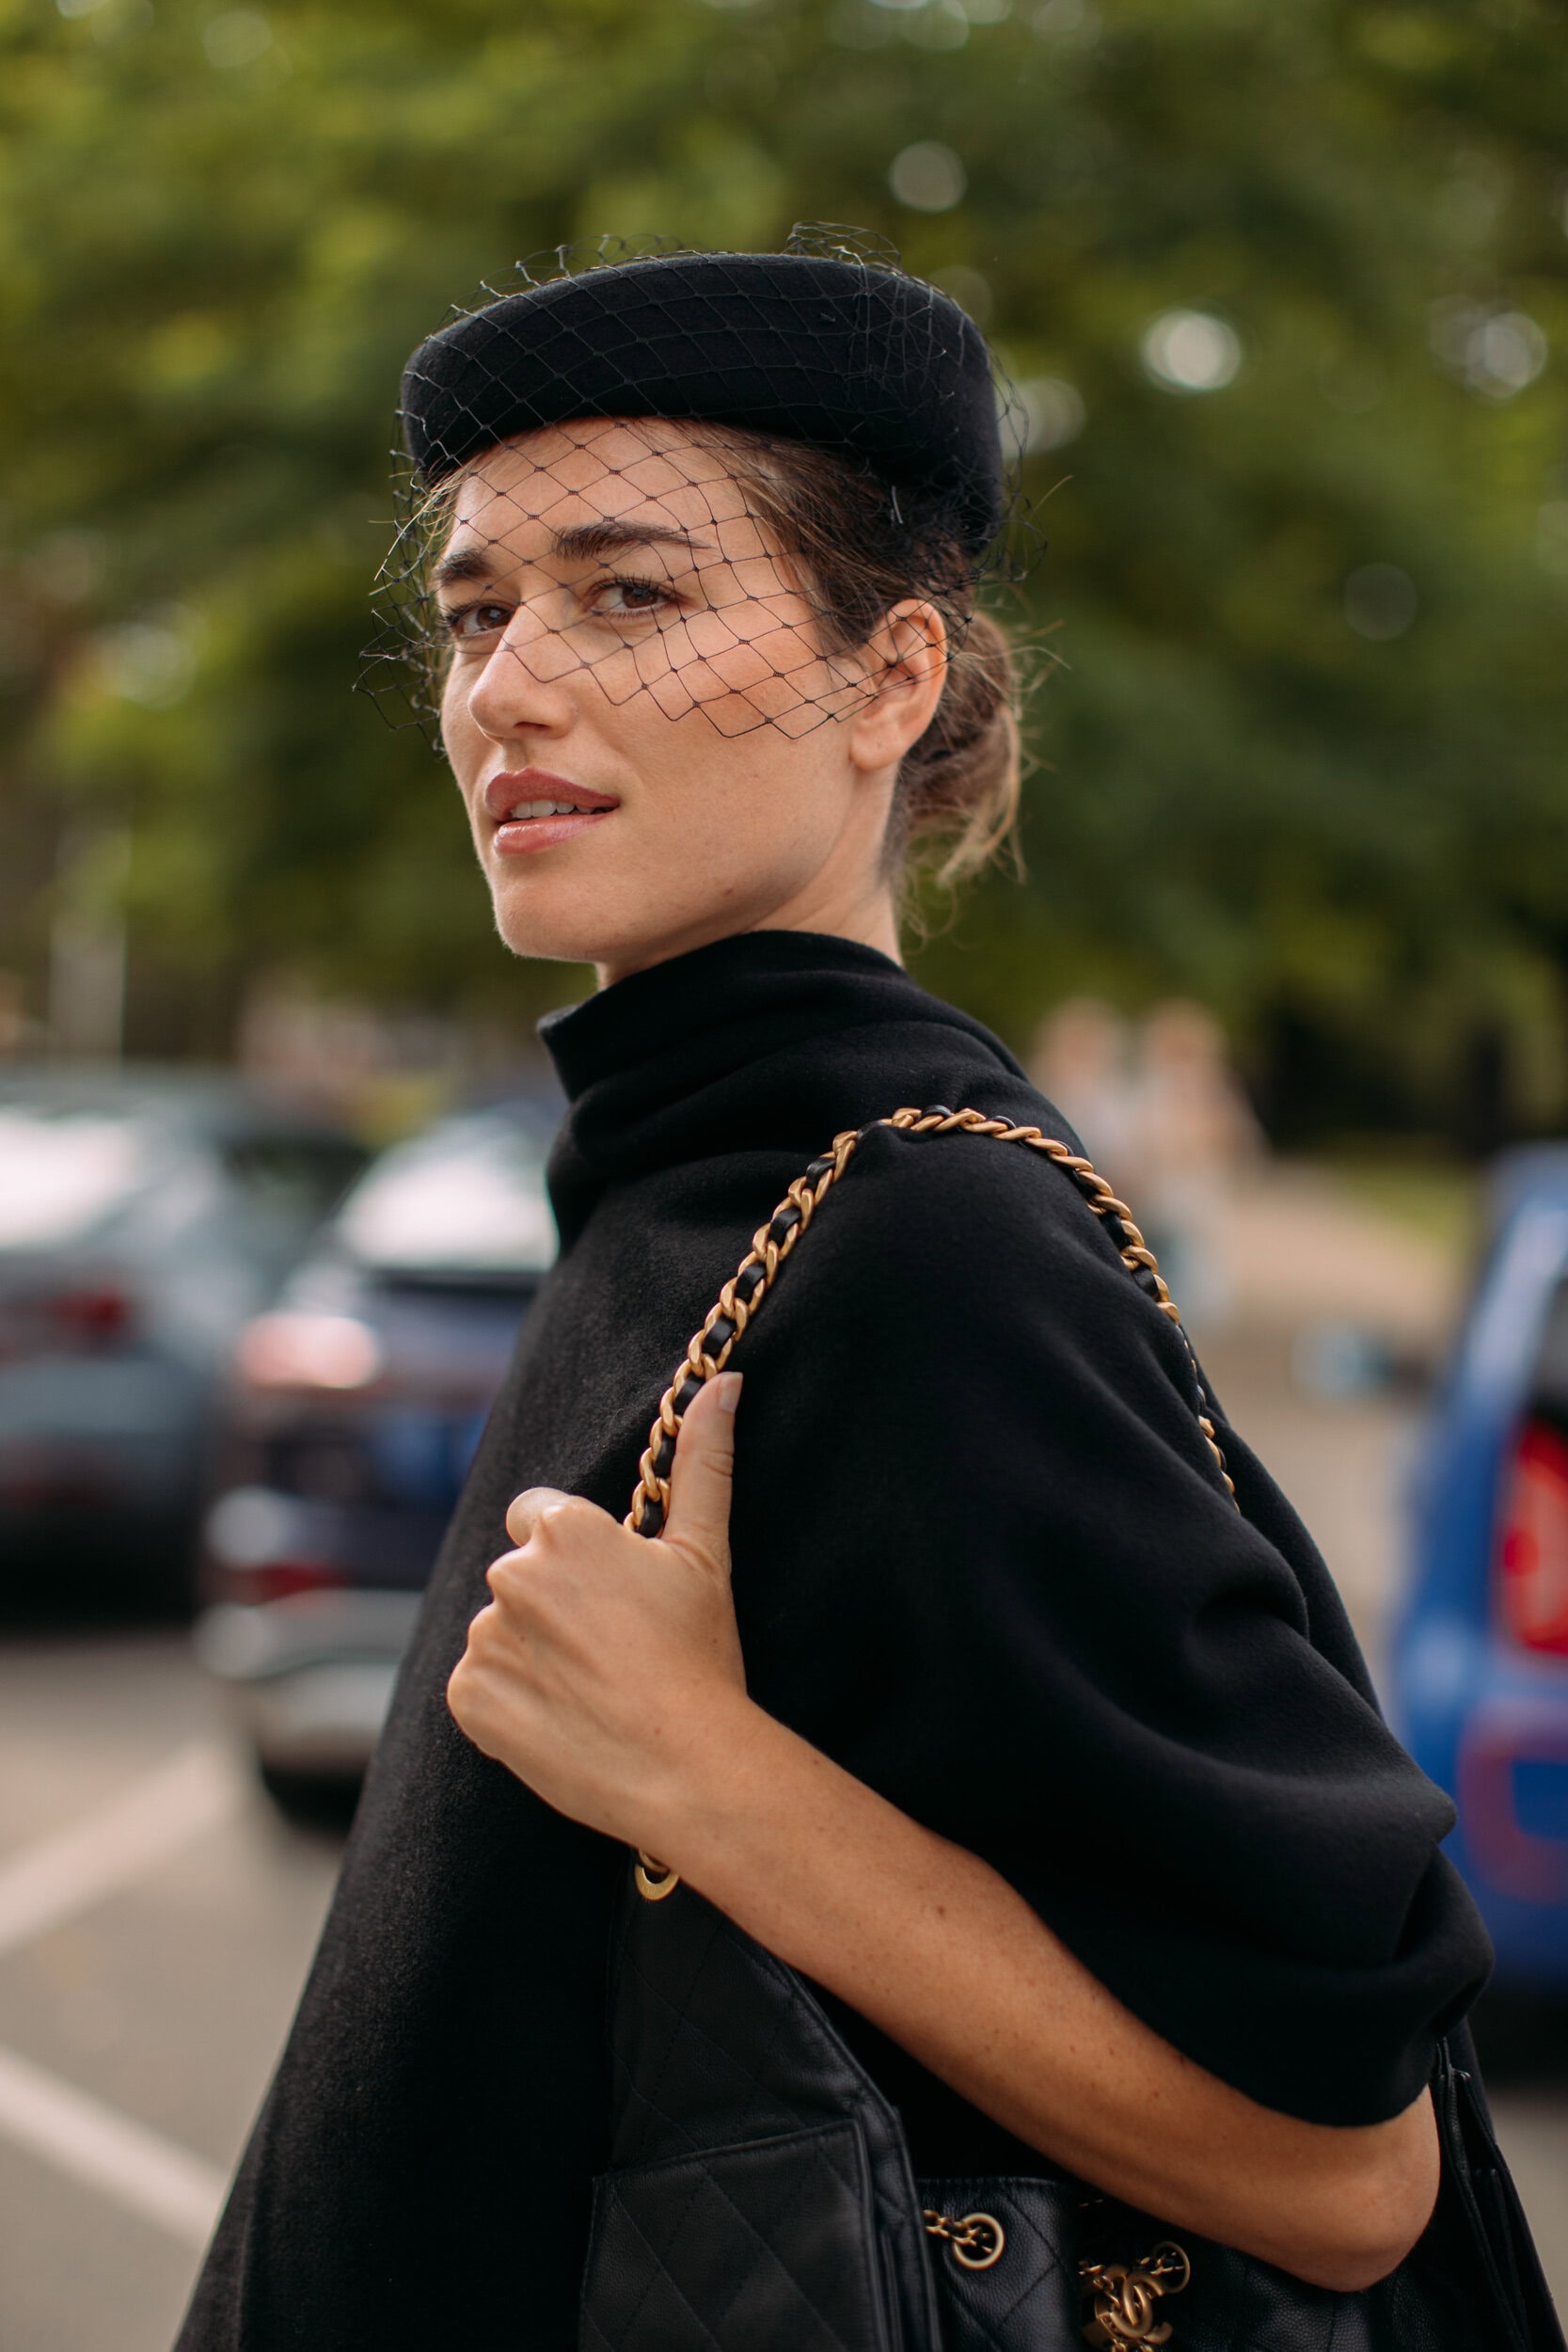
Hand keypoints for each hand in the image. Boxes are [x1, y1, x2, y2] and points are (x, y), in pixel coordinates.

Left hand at [446, 1372, 752, 1850]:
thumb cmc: (699, 1654)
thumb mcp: (703, 1552)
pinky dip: (509, 1700)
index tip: (612, 1594)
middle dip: (553, 1604)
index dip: (577, 1557)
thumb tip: (723, 1382)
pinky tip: (560, 1717)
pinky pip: (479, 1686)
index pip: (539, 1518)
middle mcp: (510, 1574)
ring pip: (501, 1632)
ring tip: (590, 1689)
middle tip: (612, 1648)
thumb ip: (702, 1461)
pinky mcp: (468, 1696)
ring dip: (531, 1652)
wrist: (683, 1765)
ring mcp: (484, 1638)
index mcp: (562, 1529)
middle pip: (520, 1576)